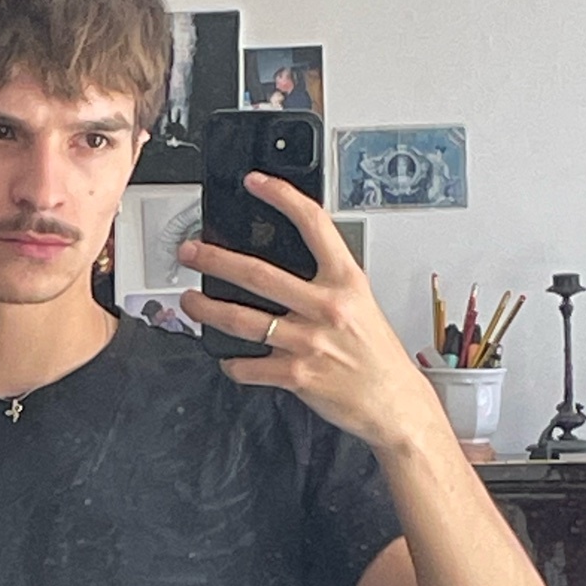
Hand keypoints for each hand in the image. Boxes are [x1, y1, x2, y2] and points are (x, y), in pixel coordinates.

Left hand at [178, 172, 444, 453]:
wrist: (395, 403)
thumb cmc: (377, 355)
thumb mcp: (361, 304)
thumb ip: (326, 283)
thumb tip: (281, 269)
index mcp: (347, 281)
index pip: (314, 224)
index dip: (282, 197)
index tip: (256, 183)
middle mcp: (327, 307)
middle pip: (258, 274)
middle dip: (214, 259)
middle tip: (190, 251)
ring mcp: (310, 342)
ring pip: (243, 320)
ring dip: (208, 309)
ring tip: (191, 301)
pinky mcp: (298, 375)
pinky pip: (249, 366)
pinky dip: (232, 363)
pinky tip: (228, 357)